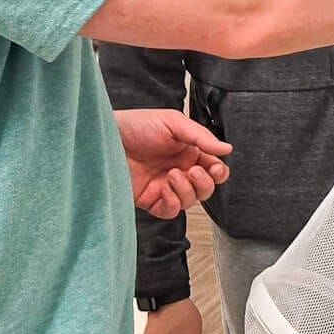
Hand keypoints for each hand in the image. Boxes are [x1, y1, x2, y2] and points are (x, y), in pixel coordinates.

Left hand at [114, 108, 231, 218]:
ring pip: (190, 201)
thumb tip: (227, 149)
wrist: (106, 138)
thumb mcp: (173, 122)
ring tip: (172, 174)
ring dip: (187, 190)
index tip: (215, 168)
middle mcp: (179, 170)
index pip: (214, 169)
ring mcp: (164, 186)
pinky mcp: (149, 199)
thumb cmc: (136, 125)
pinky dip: (173, 202)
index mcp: (188, 152)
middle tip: (192, 170)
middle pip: (206, 189)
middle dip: (204, 183)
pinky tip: (165, 188)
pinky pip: (170, 211)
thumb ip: (201, 137)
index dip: (219, 172)